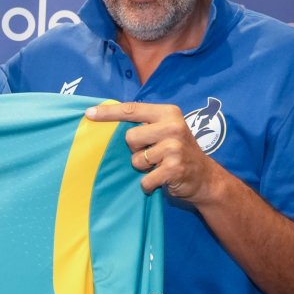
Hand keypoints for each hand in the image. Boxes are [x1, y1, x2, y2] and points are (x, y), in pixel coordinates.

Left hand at [84, 101, 221, 201]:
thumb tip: (106, 117)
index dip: (108, 113)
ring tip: (159, 166)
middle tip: (152, 153)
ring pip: (136, 160)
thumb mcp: (165, 129)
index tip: (88, 113)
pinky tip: (162, 179)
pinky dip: (149, 184)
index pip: (132, 110)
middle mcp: (173, 127)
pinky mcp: (174, 169)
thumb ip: (143, 122)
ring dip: (143, 167)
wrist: (205, 176)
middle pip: (130, 137)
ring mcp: (174, 148)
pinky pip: (145, 179)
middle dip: (135, 149)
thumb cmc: (177, 150)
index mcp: (168, 113)